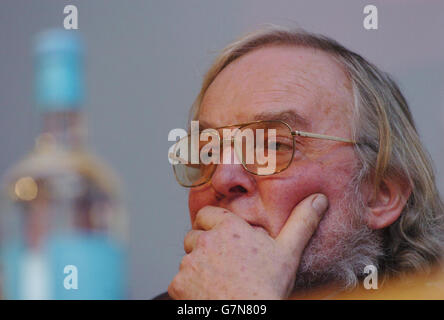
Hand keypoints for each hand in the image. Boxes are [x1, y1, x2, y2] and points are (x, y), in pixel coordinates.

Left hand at [168, 193, 328, 298]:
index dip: (213, 225)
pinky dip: (189, 286)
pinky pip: (179, 280)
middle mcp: (205, 240)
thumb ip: (301, 222)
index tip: (222, 238)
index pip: (206, 214)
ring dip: (198, 267)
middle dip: (205, 246)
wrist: (249, 316)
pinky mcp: (178, 284)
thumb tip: (319, 199)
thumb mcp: (288, 252)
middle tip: (223, 263)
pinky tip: (208, 293)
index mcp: (228, 227)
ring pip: (188, 259)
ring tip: (219, 281)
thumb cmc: (268, 287)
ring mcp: (189, 262)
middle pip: (195, 236)